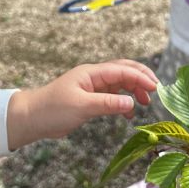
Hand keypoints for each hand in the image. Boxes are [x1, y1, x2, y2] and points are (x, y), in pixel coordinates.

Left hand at [6, 60, 157, 150]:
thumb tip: (131, 102)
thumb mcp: (82, 107)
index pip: (122, 70)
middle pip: (124, 71)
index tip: (156, 88)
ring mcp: (92, 87)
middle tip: (157, 91)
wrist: (32, 118)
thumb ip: (108, 103)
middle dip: (141, 78)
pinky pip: (113, 96)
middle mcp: (94, 77)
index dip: (141, 77)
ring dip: (134, 90)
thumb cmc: (53, 109)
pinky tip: (129, 113)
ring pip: (120, 84)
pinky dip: (124, 101)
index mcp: (92, 73)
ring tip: (146, 103)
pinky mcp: (90, 99)